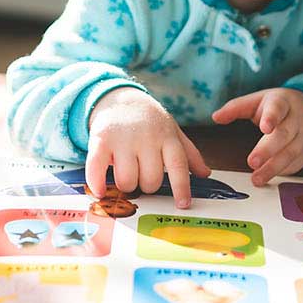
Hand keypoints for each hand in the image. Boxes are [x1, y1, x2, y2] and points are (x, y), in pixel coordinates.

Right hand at [86, 87, 210, 207]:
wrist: (119, 98)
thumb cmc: (148, 120)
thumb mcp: (172, 131)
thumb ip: (189, 153)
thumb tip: (205, 174)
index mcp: (167, 138)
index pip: (178, 165)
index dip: (181, 187)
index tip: (183, 204)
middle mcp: (146, 139)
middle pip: (150, 180)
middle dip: (147, 186)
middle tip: (142, 176)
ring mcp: (123, 140)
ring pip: (127, 180)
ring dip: (126, 185)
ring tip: (126, 175)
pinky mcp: (100, 140)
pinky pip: (97, 167)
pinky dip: (97, 183)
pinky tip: (100, 191)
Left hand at [212, 88, 302, 185]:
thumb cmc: (278, 107)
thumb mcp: (258, 101)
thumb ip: (236, 108)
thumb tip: (216, 117)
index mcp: (281, 102)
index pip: (277, 108)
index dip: (272, 118)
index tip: (265, 128)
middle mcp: (296, 119)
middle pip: (284, 134)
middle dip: (268, 150)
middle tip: (252, 162)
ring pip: (291, 152)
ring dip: (273, 167)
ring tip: (257, 178)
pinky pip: (296, 163)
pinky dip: (283, 171)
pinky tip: (270, 177)